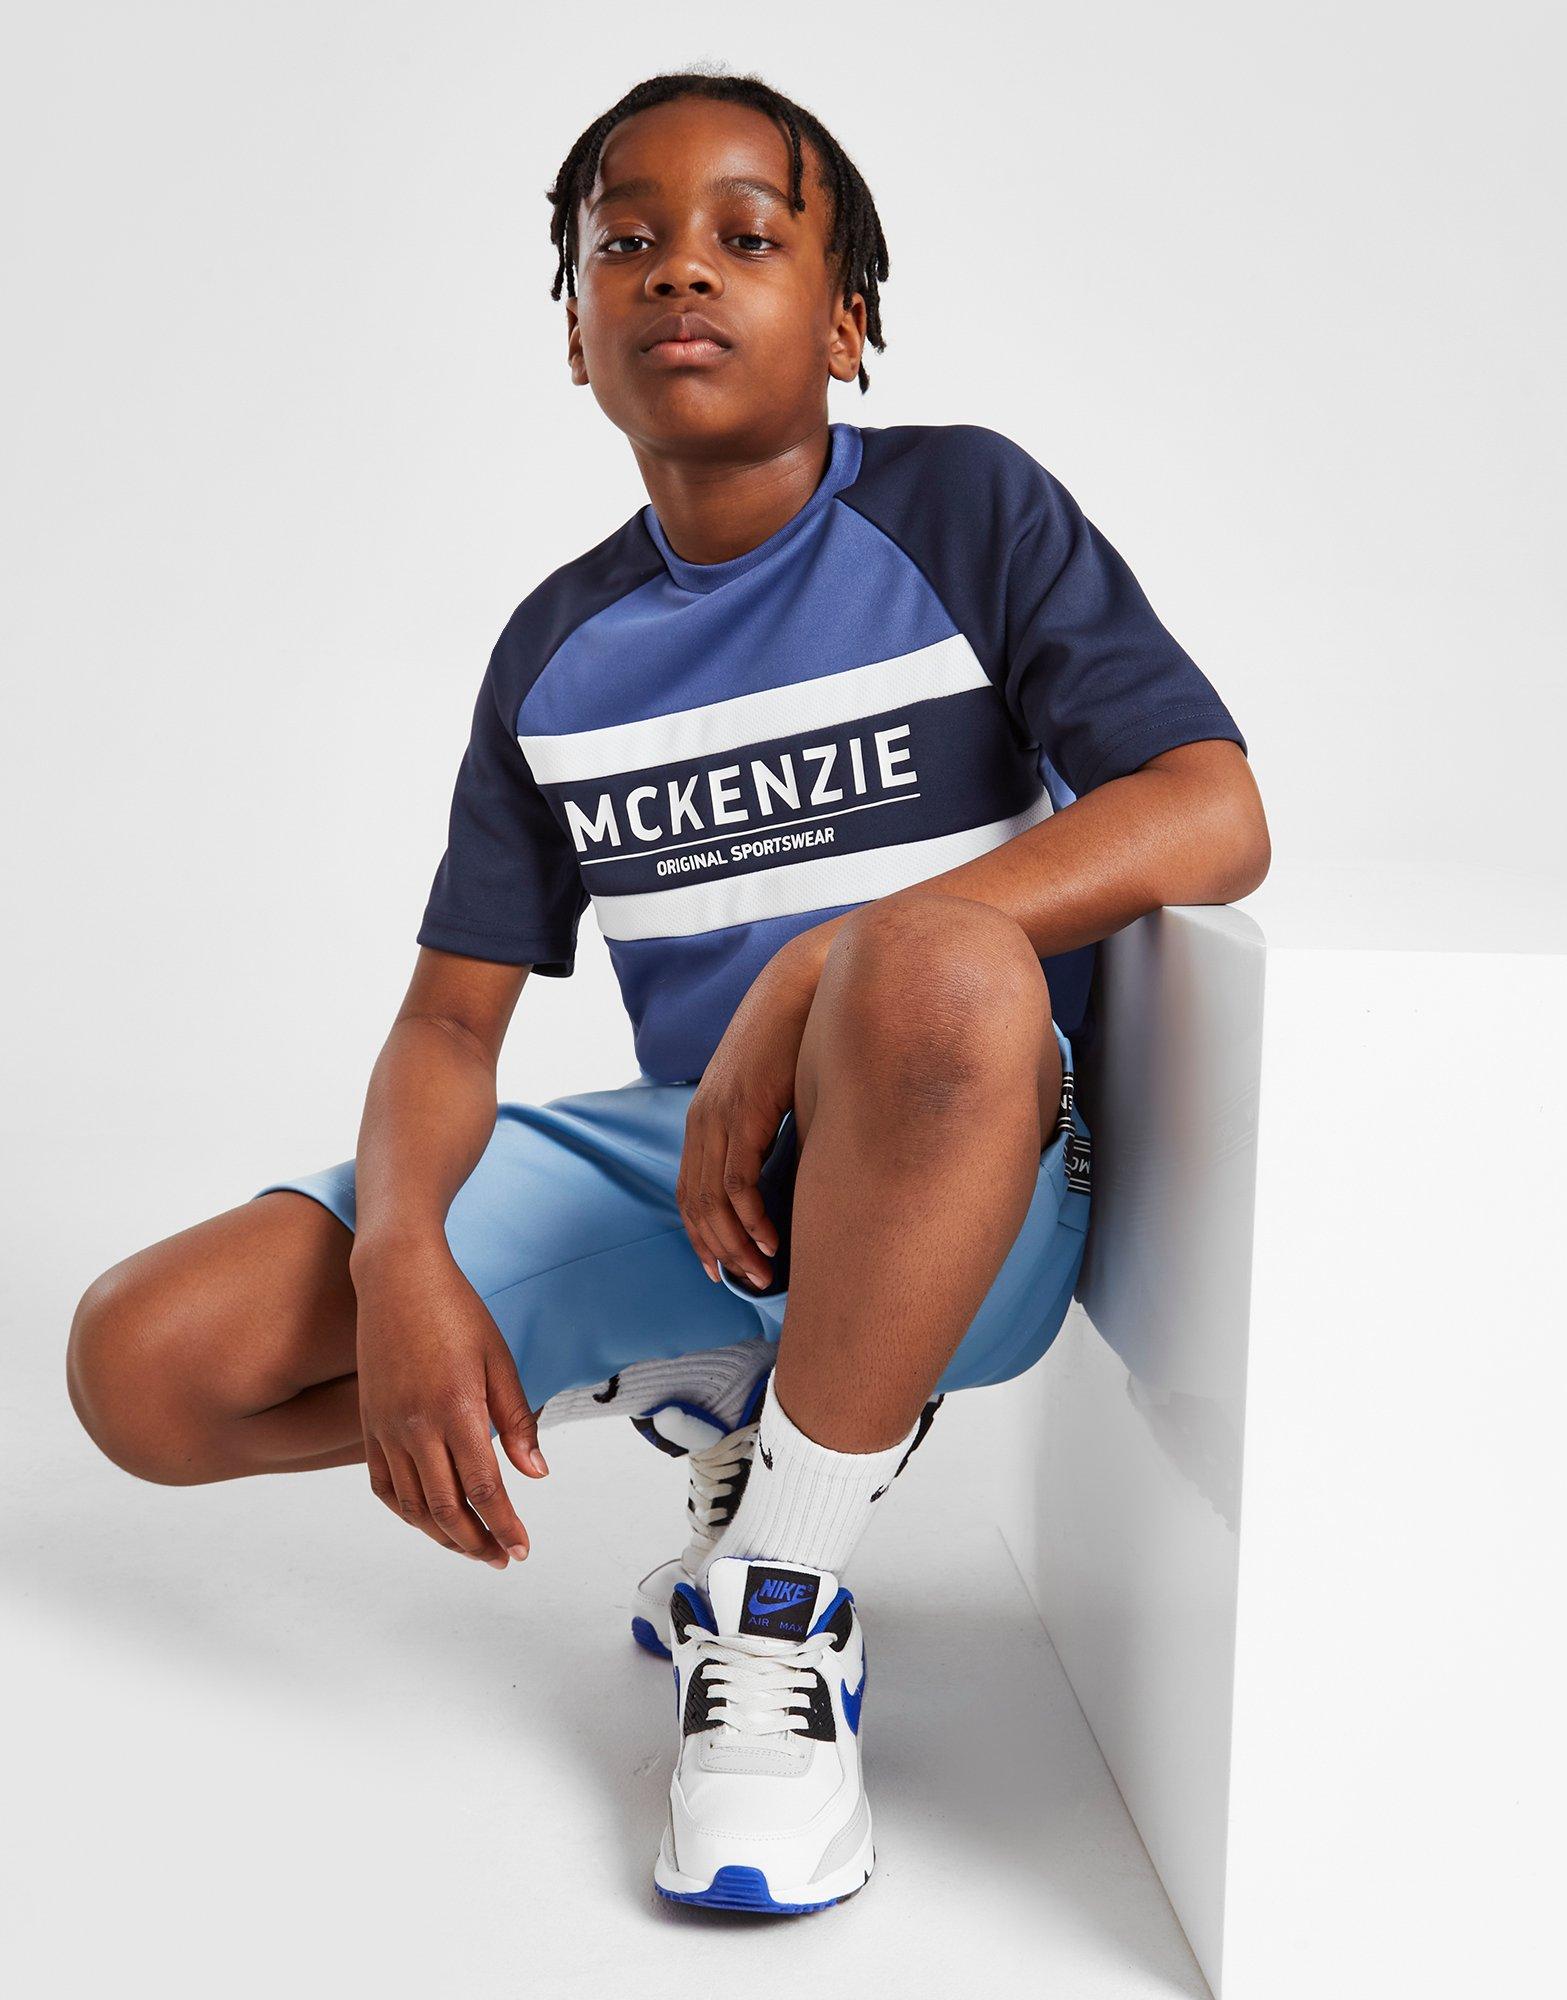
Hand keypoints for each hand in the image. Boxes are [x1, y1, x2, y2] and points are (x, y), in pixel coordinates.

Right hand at [352, 1238, 546, 1567]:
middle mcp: (415, 1426)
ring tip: (472, 1548)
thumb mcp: (499, 1360)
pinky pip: (384, 1485)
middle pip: (446, 1509)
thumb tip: (536, 1474)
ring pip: (412, 1506)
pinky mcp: (369, 1424)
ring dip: (443, 1537)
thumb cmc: (456, 1312)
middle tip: (502, 1559)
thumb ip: (517, 1421)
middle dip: (477, 1543)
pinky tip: (429, 1520)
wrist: (397, 1278)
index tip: (522, 1548)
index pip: (483, 1489)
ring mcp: (386, 1428)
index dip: (504, 1526)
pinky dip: (406, 1513)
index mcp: (456, 1409)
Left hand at [677, 931, 825, 1289]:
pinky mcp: (744, 1113)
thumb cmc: (801, 1036)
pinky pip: (738, 1181)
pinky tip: (772, 1242)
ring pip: (713, 1201)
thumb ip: (772, 1125)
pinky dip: (751, 1220)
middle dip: (719, 1251)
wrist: (807, 985)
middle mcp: (703, 1120)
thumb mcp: (776, 1087)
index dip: (702, 1235)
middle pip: (695, 1204)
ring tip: (764, 1273)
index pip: (690, 1190)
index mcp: (706, 1116)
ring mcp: (719, 1116)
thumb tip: (792, 1166)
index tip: (721, 1268)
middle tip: (748, 1282)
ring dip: (737, 1245)